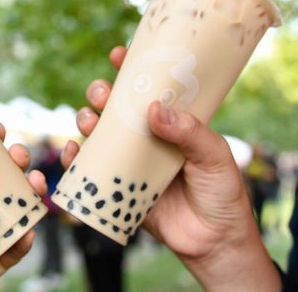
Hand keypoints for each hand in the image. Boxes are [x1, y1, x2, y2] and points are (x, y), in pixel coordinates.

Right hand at [63, 47, 277, 289]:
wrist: (216, 243)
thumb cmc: (223, 194)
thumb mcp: (214, 156)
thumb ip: (189, 131)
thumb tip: (155, 109)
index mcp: (175, 124)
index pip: (151, 89)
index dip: (133, 69)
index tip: (120, 54)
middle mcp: (150, 139)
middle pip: (118, 108)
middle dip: (103, 94)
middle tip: (102, 93)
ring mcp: (133, 162)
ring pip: (101, 134)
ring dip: (87, 121)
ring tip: (89, 120)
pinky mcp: (120, 188)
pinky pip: (92, 170)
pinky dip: (77, 159)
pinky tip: (74, 151)